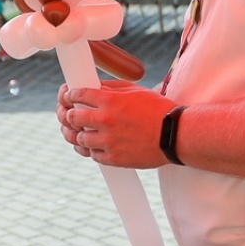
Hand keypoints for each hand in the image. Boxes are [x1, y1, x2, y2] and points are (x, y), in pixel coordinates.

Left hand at [57, 82, 172, 168]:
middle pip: (72, 117)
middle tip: (69, 115)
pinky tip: (92, 145)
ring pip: (79, 139)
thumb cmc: (158, 110)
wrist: (176, 135)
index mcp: (110, 101)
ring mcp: (109, 141)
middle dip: (68, 114)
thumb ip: (112, 89)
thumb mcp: (136, 91)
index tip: (68, 97)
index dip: (69, 95)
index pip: (77, 95)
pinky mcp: (114, 158)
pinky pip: (93, 155)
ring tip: (78, 132)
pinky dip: (91, 150)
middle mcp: (106, 121)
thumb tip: (94, 87)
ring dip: (76, 134)